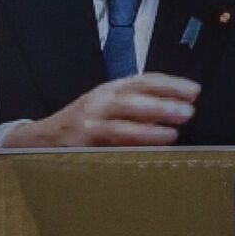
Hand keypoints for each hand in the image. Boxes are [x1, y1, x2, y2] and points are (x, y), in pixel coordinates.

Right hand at [2, 73, 199, 147]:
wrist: (39, 140)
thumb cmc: (83, 123)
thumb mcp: (107, 105)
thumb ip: (136, 104)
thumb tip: (178, 107)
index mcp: (110, 89)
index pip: (144, 80)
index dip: (171, 85)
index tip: (194, 91)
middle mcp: (100, 102)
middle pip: (134, 99)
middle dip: (163, 104)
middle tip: (189, 110)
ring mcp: (89, 124)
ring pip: (122, 125)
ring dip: (149, 130)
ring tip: (173, 133)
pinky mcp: (81, 147)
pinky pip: (107, 148)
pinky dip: (128, 151)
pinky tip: (146, 154)